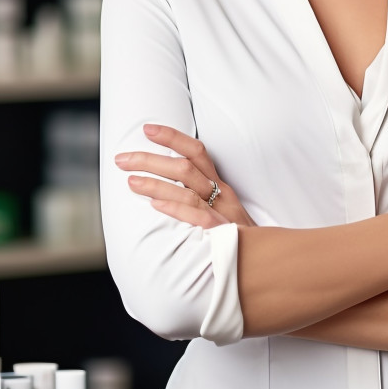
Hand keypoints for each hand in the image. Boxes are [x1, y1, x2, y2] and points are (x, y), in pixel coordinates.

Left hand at [115, 123, 255, 229]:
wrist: (266, 260)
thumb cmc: (240, 236)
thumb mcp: (223, 210)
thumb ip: (200, 197)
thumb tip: (165, 186)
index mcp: (220, 185)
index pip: (196, 151)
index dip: (173, 137)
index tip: (148, 128)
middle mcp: (221, 194)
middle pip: (185, 167)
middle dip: (151, 159)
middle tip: (122, 159)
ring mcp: (221, 213)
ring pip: (187, 189)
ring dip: (156, 183)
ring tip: (130, 181)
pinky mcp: (222, 233)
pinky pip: (197, 216)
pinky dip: (176, 208)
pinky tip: (155, 205)